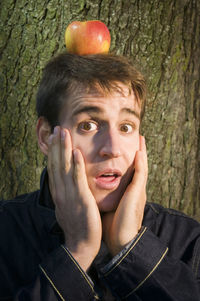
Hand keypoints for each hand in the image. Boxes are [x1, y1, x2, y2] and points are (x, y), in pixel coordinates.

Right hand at [47, 126, 101, 270]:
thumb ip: (67, 193)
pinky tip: (76, 152)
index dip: (53, 152)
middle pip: (56, 164)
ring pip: (64, 168)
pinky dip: (76, 165)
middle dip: (56, 145)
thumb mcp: (68, 206)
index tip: (54, 138)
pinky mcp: (81, 199)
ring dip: (63, 149)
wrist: (82, 245)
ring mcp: (69, 195)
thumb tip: (66, 184)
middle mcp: (61, 192)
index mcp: (59, 193)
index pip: (54, 168)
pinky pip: (77, 180)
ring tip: (63, 133)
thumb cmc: (78, 225)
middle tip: (57, 128)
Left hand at [102, 136, 147, 255]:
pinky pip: (140, 175)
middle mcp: (134, 189)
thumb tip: (92, 187)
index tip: (127, 147)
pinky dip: (140, 163)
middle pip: (138, 166)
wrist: (120, 241)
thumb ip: (104, 195)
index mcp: (127, 191)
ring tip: (142, 138)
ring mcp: (137, 191)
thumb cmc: (111, 225)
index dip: (130, 158)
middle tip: (139, 137)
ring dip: (142, 152)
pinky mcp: (137, 194)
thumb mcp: (108, 205)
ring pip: (142, 167)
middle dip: (139, 151)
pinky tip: (139, 152)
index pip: (130, 171)